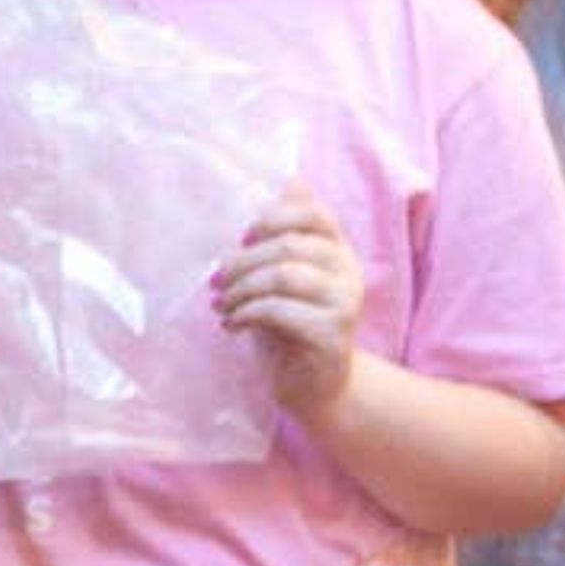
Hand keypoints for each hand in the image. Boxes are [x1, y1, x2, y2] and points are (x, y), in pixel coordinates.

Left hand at [214, 188, 363, 418]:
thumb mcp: (284, 276)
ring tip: (222, 306)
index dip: (274, 218)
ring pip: (284, 275)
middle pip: (290, 245)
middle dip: (242, 261)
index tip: (244, 237)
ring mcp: (344, 304)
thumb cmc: (292, 325)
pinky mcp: (331, 334)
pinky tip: (232, 326)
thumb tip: (293, 179)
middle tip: (216, 281)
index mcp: (338, 250)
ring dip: (241, 289)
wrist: (315, 386)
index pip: (314, 213)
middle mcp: (348, 272)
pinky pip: (280, 311)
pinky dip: (246, 313)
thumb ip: (287, 234)